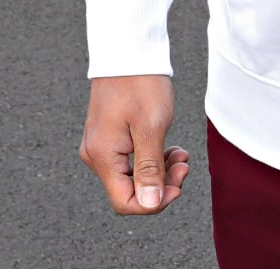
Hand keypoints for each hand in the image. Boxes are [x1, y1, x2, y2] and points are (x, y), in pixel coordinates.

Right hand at [79, 75, 188, 214]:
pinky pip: (133, 163)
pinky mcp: (110, 141)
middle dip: (162, 185)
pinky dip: (154, 161)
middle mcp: (96, 156)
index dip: (155, 203)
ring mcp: (101, 149)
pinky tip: (170, 150)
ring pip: (135, 179)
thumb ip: (150, 171)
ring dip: (162, 172)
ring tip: (180, 155)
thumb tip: (149, 203)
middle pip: (132, 192)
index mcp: (103, 156)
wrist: (128, 53)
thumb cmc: (140, 84)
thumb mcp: (151, 130)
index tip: (177, 186)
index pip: (126, 203)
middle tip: (183, 166)